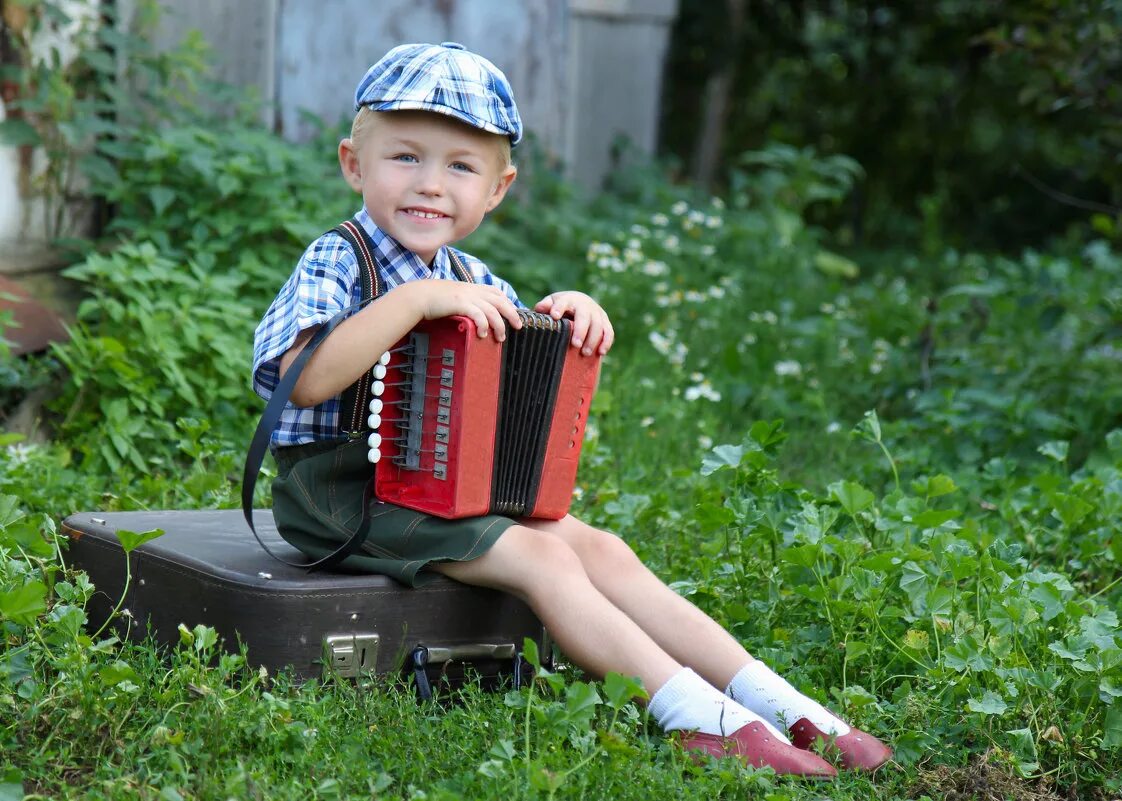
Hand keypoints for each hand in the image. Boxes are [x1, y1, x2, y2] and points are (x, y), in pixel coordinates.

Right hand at [407, 280, 522, 340]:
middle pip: (500, 300)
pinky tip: (483, 335)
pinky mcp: (460, 304)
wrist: (418, 296)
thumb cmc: (432, 299)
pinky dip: (484, 325)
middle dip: (512, 313)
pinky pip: (479, 314)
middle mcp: (472, 290)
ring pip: (493, 310)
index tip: (513, 313)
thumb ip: (464, 302)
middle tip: (518, 326)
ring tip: (501, 337)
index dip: (507, 302)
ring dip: (499, 325)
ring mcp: (467, 296)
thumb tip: (471, 316)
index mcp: (471, 287)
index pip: (496, 292)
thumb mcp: (453, 297)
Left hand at [534, 291, 613, 355]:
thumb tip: (539, 308)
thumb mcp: (552, 303)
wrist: (580, 302)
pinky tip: (601, 353)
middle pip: (584, 317)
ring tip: (585, 353)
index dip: (559, 308)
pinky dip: (606, 342)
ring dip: (593, 340)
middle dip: (581, 331)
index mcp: (569, 299)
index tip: (555, 316)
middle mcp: (585, 305)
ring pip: (598, 326)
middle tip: (575, 345)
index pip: (564, 302)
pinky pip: (609, 332)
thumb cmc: (562, 306)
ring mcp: (597, 313)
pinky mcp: (605, 322)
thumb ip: (545, 306)